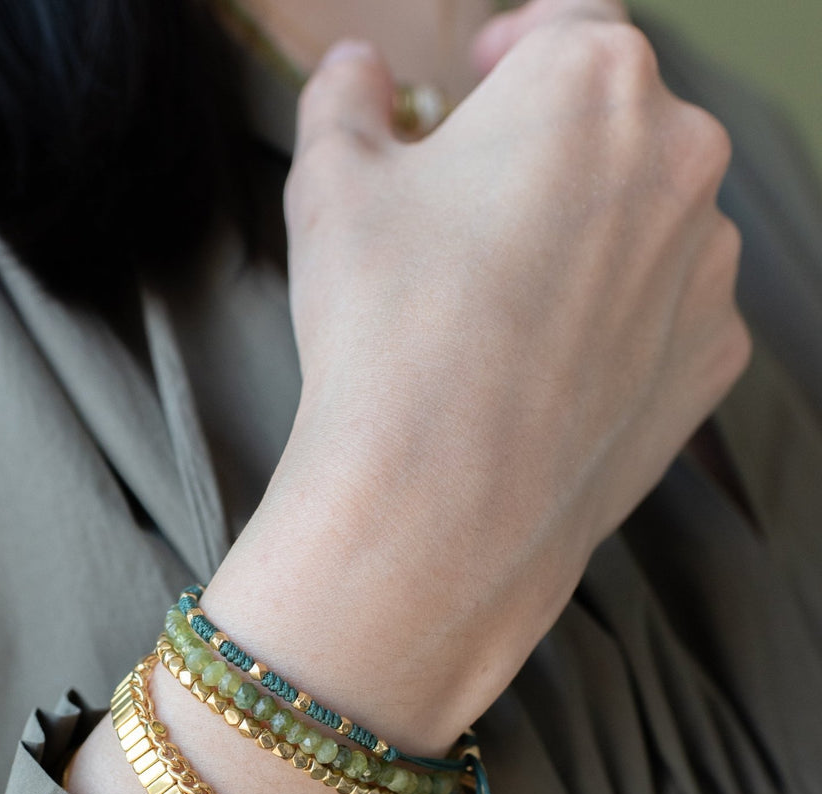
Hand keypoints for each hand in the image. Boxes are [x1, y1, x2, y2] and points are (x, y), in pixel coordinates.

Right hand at [206, 0, 750, 755]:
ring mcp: (708, 268)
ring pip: (644, 225)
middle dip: (542, 154)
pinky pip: (661, 316)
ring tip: (498, 311)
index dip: (511, 50)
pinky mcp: (709, 362)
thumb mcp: (330, 187)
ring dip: (584, 241)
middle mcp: (681, 158)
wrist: (440, 501)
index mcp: (592, 83)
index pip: (567, 26)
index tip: (473, 86)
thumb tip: (356, 71)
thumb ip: (344, 101)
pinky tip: (541, 370)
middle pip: (613, 128)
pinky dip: (613, 326)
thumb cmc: (385, 328)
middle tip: (466, 219)